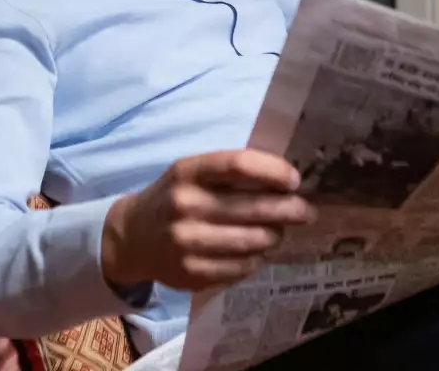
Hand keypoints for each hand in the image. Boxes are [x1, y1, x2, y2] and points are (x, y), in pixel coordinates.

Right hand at [101, 150, 316, 292]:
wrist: (132, 237)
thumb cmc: (173, 197)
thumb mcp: (191, 173)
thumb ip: (229, 173)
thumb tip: (285, 180)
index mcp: (187, 172)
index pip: (239, 165)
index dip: (274, 171)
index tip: (294, 180)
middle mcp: (185, 205)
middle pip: (252, 208)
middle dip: (289, 210)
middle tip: (307, 212)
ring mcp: (186, 242)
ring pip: (252, 241)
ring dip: (274, 236)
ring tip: (278, 232)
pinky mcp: (190, 274)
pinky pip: (241, 267)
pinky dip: (256, 259)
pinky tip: (256, 252)